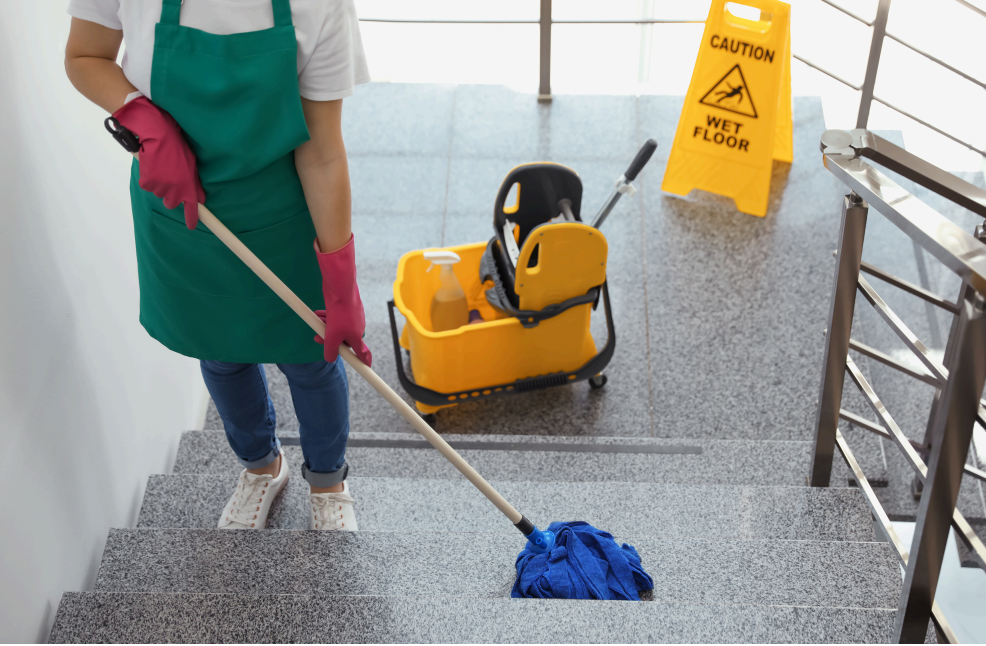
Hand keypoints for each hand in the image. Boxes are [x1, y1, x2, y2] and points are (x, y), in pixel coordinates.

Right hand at [112, 97, 204, 228]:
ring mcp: (161, 188)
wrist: (159, 135)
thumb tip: (201, 198)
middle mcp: (175, 191)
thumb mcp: (191, 165)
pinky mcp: (147, 183)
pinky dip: (148, 177)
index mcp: (188, 187)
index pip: (192, 209)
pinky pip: (147, 185)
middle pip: (171, 203)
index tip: (191, 226)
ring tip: (160, 165)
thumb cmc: (177, 146)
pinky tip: (151, 164)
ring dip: (159, 183)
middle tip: (169, 178)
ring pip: (158, 193)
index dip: (191, 218)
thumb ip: (195, 183)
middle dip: (170, 195)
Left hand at [313, 235, 371, 366]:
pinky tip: (318, 313)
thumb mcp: (331, 336)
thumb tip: (330, 358)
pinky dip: (329, 317)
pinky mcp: (349, 307)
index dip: (364, 361)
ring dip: (327, 327)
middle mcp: (358, 328)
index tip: (367, 367)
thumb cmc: (339, 314)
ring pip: (339, 327)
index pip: (363, 353)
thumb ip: (330, 351)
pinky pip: (338, 317)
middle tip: (318, 337)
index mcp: (357, 337)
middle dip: (331, 339)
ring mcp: (354, 316)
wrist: (341, 289)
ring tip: (317, 321)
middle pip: (344, 340)